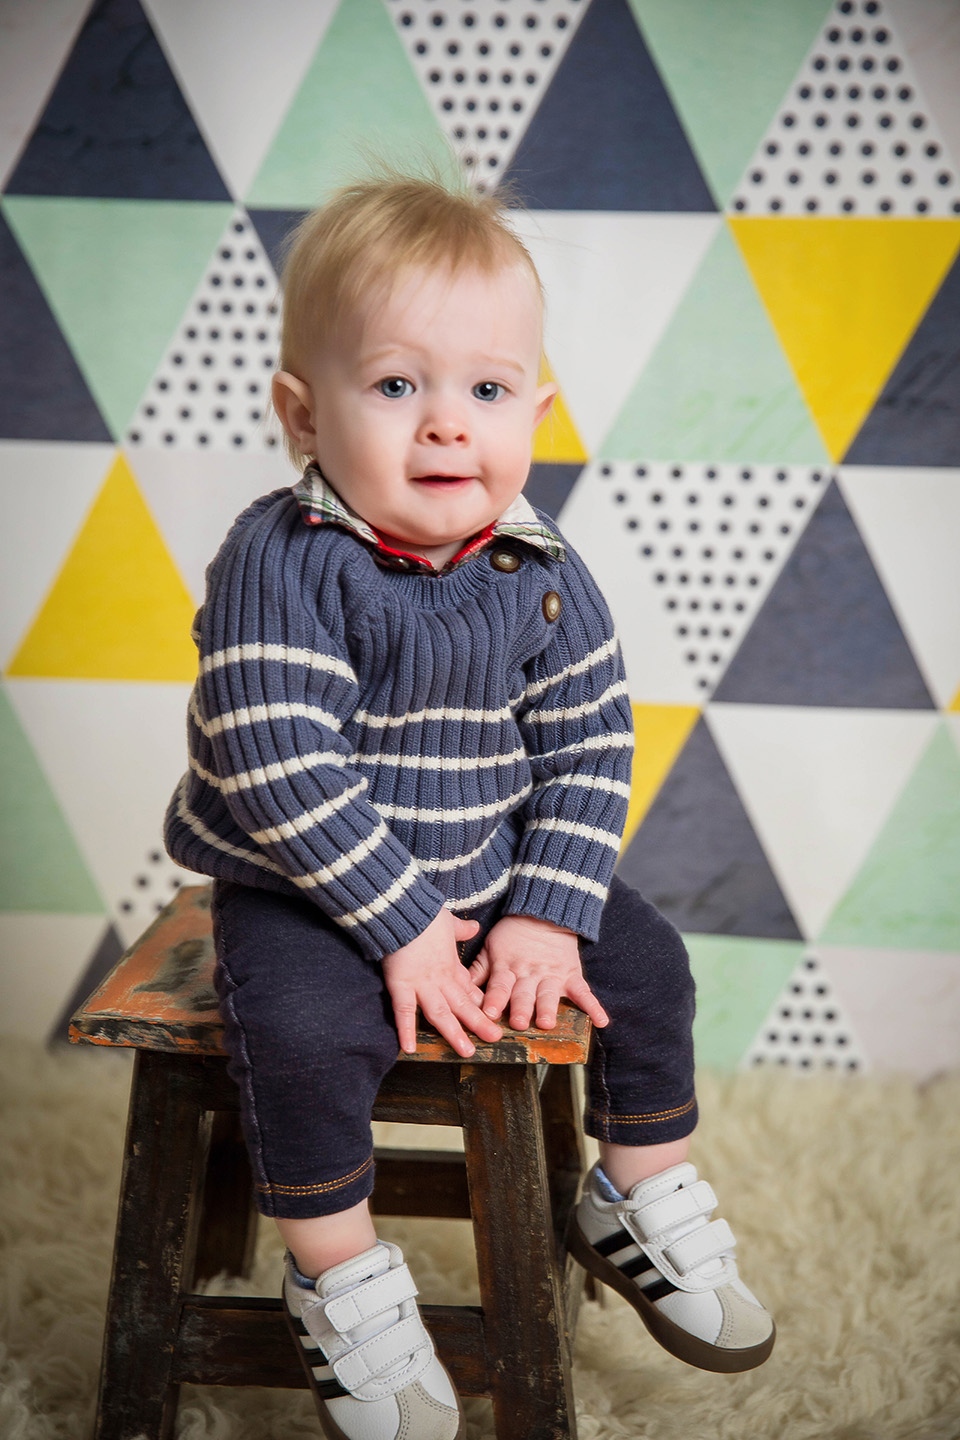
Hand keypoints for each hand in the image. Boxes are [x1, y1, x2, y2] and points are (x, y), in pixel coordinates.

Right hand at [382, 908, 502, 1057]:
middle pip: (462, 1006)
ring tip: (466, 1051)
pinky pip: (404, 1011)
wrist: (404, 909)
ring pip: (441, 1013)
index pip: (469, 991)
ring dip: (454, 1033)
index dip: (481, 1006)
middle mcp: (440, 978)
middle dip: (479, 1024)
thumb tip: (474, 927)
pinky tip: (409, 1048)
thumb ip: (462, 929)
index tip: (492, 1019)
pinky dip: (406, 1030)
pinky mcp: (401, 984)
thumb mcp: (449, 921)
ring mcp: (421, 983)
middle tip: (494, 1040)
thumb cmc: (425, 915)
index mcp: (451, 966)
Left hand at [467, 914, 608, 1031]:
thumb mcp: (491, 947)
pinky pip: (583, 992)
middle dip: (521, 1008)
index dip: (495, 998)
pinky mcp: (571, 974)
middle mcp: (529, 974)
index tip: (489, 1012)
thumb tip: (458, 987)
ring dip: (548, 1008)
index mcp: (507, 968)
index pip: (499, 985)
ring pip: (549, 994)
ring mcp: (552, 975)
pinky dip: (593, 1006)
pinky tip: (601, 1021)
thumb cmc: (512, 934)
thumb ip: (478, 969)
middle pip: (524, 993)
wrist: (543, 913)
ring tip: (547, 1022)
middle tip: (519, 1022)